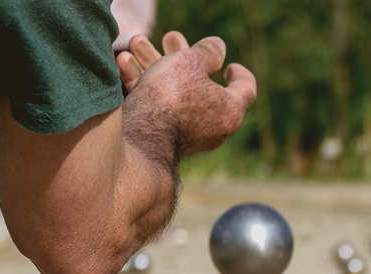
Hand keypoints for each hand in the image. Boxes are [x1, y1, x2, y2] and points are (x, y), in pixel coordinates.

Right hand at [117, 31, 256, 156]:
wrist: (139, 136)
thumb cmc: (171, 96)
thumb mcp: (190, 62)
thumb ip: (207, 52)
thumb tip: (218, 48)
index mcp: (230, 111)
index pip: (246, 89)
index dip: (240, 73)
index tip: (230, 65)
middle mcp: (213, 128)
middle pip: (201, 85)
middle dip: (181, 56)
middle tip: (170, 38)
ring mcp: (187, 136)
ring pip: (174, 93)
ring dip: (155, 65)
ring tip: (137, 43)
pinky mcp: (162, 138)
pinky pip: (157, 107)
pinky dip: (145, 85)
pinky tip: (125, 63)